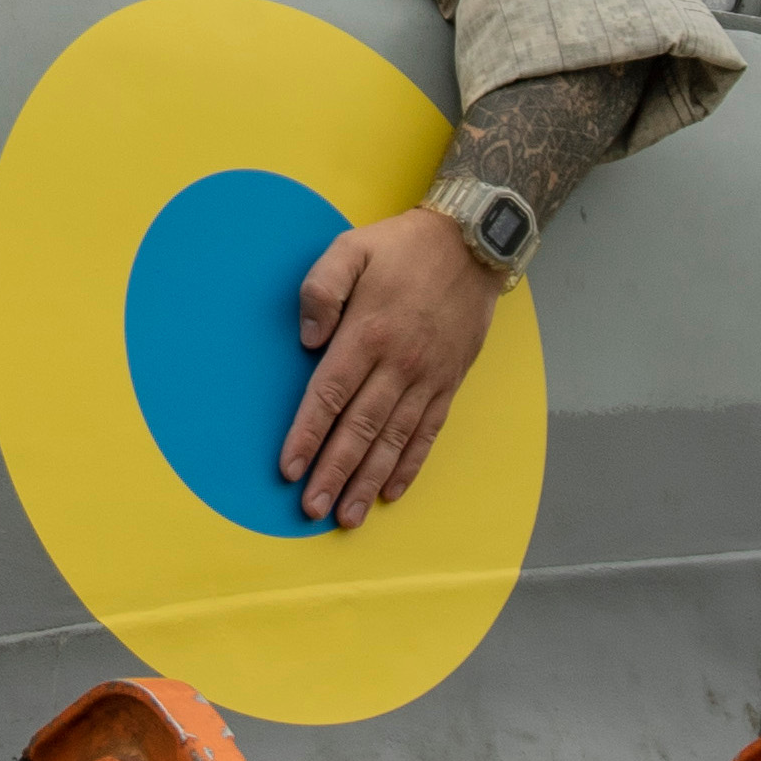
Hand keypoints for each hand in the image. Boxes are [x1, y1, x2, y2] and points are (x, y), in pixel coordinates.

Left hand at [282, 207, 502, 529]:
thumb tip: (307, 340)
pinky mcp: (449, 383)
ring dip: (369, 480)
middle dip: (334, 472)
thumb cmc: (401, 248)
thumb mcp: (351, 248)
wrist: (470, 245)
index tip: (289, 468)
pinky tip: (392, 490)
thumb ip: (321, 288)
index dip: (308, 434)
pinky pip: (427, 432)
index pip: (330, 394)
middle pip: (360, 428)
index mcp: (368, 332)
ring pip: (393, 440)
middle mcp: (398, 363)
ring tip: (349, 515)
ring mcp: (427, 377)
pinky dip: (410, 465)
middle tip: (313, 509)